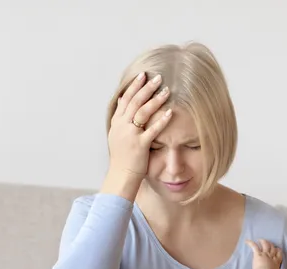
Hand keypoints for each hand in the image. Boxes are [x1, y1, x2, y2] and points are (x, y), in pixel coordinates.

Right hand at [105, 72, 172, 187]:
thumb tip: (122, 98)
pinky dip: (161, 120)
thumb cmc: (122, 157)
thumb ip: (120, 116)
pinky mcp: (140, 145)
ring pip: (142, 112)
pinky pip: (152, 130)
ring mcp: (130, 135)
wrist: (121, 176)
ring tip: (166, 90)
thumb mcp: (117, 134)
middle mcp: (122, 126)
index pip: (125, 99)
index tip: (142, 75)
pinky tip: (170, 112)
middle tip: (157, 77)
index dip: (134, 86)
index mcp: (117, 123)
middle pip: (134, 102)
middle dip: (146, 88)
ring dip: (155, 100)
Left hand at [246, 239, 282, 268]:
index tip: (278, 249)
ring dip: (263, 241)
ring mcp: (265, 254)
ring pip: (265, 245)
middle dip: (271, 245)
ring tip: (260, 240)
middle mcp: (271, 256)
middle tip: (269, 243)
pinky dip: (250, 243)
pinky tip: (246, 241)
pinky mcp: (258, 254)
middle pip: (272, 248)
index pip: (279, 254)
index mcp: (276, 261)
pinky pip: (254, 246)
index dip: (278, 251)